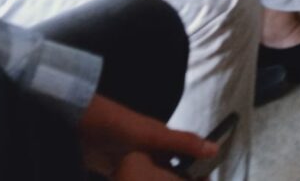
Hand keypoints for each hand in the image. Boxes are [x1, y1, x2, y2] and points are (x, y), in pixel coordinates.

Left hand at [79, 95, 216, 179]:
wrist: (83, 126)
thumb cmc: (122, 126)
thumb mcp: (155, 136)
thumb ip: (184, 142)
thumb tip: (216, 148)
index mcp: (163, 141)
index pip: (186, 159)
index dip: (197, 172)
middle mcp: (151, 151)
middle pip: (169, 172)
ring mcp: (133, 162)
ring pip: (151, 178)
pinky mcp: (116, 171)